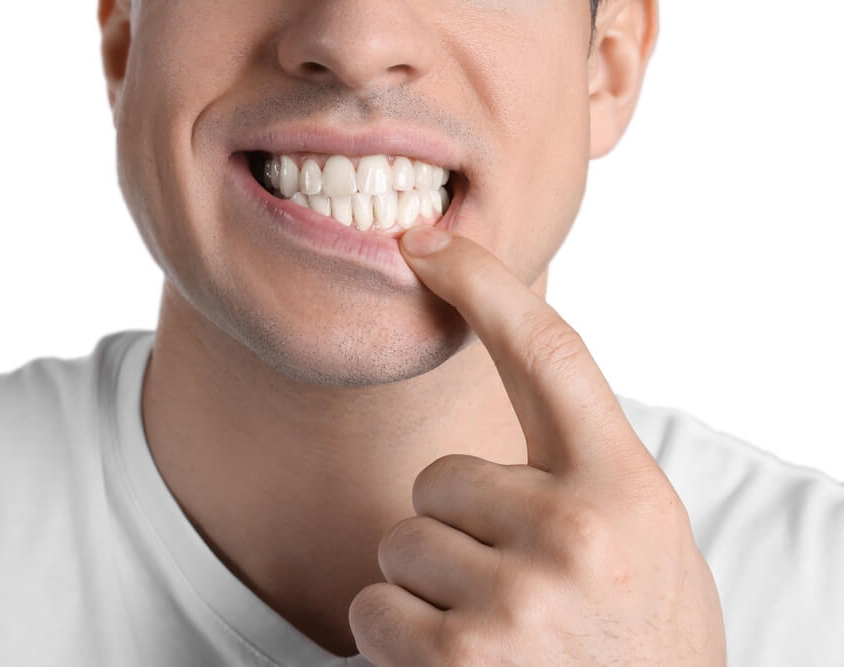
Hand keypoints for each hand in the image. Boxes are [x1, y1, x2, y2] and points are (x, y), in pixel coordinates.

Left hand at [348, 227, 725, 665]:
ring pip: (400, 544)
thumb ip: (577, 472)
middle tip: (514, 586)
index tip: (426, 243)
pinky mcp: (457, 659)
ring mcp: (515, 598)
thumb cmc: (639, 640)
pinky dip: (397, 637)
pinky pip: (372, 607)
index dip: (482, 285)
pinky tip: (464, 666)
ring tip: (499, 633)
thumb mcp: (640, 537)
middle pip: (439, 477)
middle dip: (456, 528)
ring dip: (428, 587)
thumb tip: (494, 396)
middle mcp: (573, 531)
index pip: (547, 354)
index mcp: (623, 487)